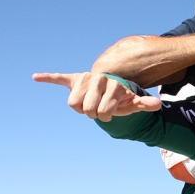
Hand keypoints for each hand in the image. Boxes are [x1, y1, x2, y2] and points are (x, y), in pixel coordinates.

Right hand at [32, 72, 160, 121]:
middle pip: (85, 108)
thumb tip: (158, 105)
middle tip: (98, 108)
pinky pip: (58, 78)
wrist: (111, 89)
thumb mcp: (133, 103)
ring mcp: (85, 78)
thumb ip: (144, 104)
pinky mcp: (73, 78)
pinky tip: (36, 77)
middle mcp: (98, 78)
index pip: (101, 111)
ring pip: (73, 104)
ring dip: (80, 108)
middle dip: (92, 113)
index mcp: (113, 85)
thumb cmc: (121, 99)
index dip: (105, 117)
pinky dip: (48, 77)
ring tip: (89, 102)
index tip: (109, 113)